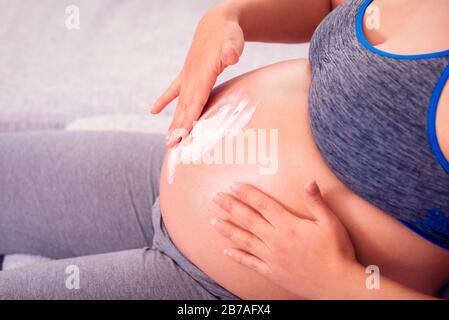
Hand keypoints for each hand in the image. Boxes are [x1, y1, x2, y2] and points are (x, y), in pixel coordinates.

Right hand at [150, 5, 243, 146]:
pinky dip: (163, 100)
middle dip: (178, 128)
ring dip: (173, 122)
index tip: (182, 135)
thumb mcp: (234, 40)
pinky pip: (173, 90)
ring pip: (179, 104)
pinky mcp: (187, 74)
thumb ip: (232, 50)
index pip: (196, 101)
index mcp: (204, 74)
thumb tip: (231, 57)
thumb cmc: (228, 34)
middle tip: (171, 145)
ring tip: (167, 141)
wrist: (216, 22)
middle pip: (185, 108)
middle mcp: (192, 78)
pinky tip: (152, 111)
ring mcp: (187, 77)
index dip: (189, 119)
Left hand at [210, 181, 358, 298]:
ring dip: (228, 230)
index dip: (247, 193)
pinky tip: (226, 251)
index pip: (263, 204)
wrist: (338, 285)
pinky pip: (250, 263)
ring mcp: (272, 258)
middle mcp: (276, 240)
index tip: (233, 185)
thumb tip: (309, 181)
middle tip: (215, 197)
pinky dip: (237, 257)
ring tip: (213, 222)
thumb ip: (316, 202)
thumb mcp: (330, 223)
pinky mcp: (272, 272)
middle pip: (248, 220)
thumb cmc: (336, 252)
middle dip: (230, 207)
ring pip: (244, 241)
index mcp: (289, 225)